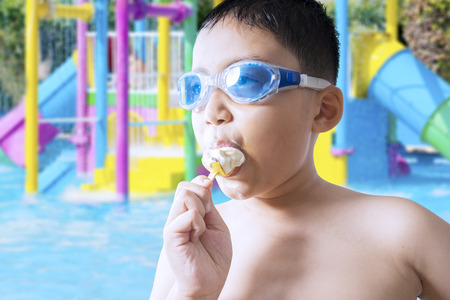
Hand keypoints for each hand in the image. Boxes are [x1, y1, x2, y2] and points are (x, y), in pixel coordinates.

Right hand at [164, 176, 231, 298]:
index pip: (188, 185)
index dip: (200, 183)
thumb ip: (208, 205)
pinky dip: (199, 224)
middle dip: (202, 194)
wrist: (208, 283)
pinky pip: (188, 215)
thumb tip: (205, 181)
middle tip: (207, 215)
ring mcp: (172, 224)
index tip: (211, 190)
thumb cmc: (213, 257)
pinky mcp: (171, 235)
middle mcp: (177, 216)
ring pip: (184, 196)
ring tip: (202, 229)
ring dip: (201, 209)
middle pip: (184, 186)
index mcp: (187, 213)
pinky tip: (198, 237)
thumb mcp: (216, 224)